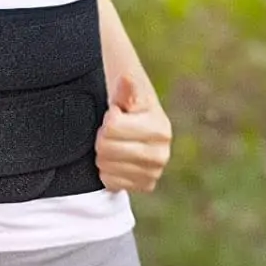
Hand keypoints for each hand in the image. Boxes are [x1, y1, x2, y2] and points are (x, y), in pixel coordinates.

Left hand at [95, 74, 171, 192]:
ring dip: (105, 155)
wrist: (141, 129)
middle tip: (113, 133)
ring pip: (105, 166)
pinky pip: (110, 182)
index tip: (117, 116)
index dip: (109, 119)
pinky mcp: (145, 186)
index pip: (111, 127)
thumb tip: (126, 79)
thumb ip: (125, 89)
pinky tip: (118, 161)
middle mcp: (161, 154)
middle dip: (104, 138)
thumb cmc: (131, 110)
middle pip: (106, 148)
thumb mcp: (128, 96)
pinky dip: (108, 171)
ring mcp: (154, 173)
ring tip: (116, 145)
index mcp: (160, 129)